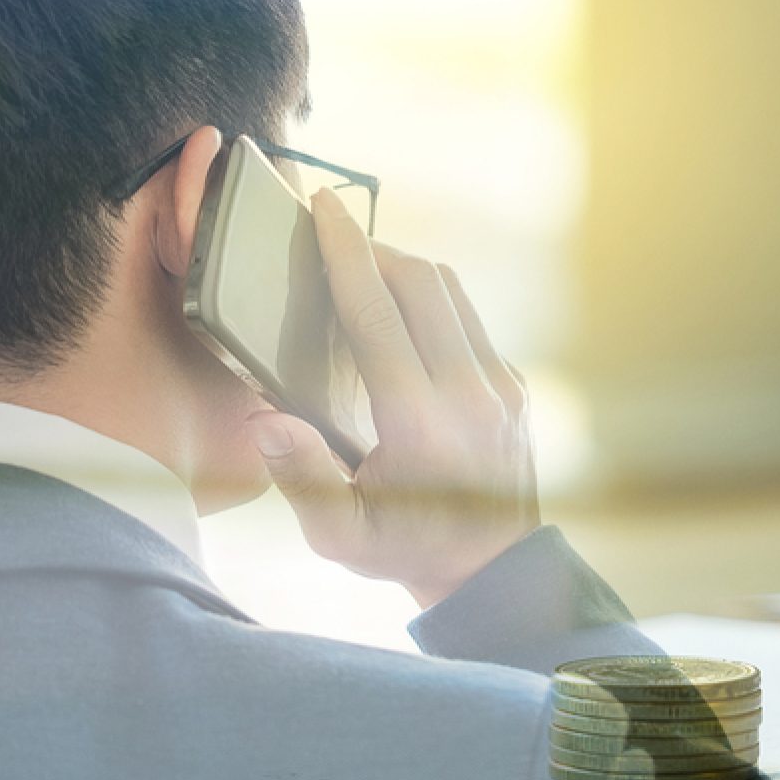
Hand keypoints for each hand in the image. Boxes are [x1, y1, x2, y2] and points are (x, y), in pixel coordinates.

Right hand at [246, 189, 540, 607]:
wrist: (491, 573)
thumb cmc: (403, 549)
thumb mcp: (338, 535)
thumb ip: (300, 476)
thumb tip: (265, 420)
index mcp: (419, 422)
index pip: (377, 311)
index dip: (346, 250)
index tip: (323, 206)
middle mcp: (468, 394)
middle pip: (419, 282)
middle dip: (372, 247)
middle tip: (333, 238)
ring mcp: (500, 387)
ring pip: (451, 293)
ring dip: (405, 268)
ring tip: (362, 267)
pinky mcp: (514, 388)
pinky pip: (468, 320)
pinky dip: (431, 300)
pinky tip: (400, 312)